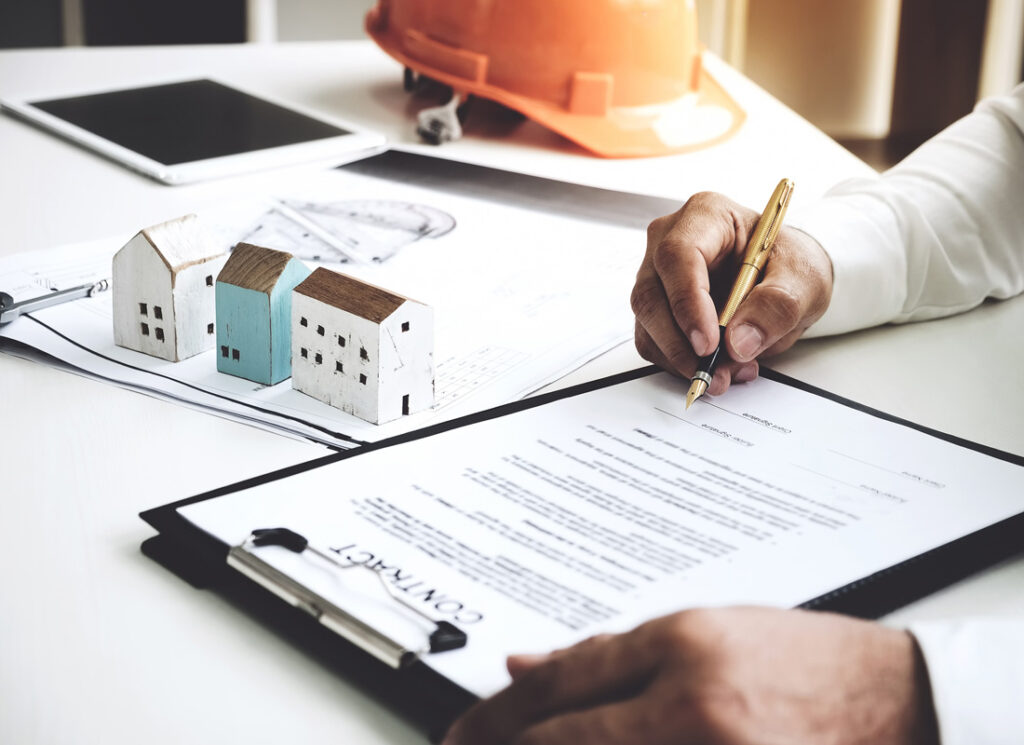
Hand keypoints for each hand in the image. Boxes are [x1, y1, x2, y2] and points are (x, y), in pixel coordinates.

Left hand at [441, 607, 937, 744]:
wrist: (898, 704)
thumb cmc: (804, 662)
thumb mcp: (703, 633)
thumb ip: (609, 653)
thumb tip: (524, 666)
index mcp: (682, 646)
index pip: (561, 683)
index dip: (496, 714)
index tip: (462, 731)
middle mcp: (693, 707)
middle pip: (562, 738)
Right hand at [631, 192, 832, 394]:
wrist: (786, 279)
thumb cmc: (790, 264)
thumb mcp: (804, 280)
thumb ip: (777, 306)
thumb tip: (739, 340)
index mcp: (706, 216)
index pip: (678, 256)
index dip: (687, 302)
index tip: (708, 344)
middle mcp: (669, 241)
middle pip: (651, 294)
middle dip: (680, 343)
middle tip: (715, 373)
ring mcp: (657, 275)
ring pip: (648, 323)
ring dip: (683, 359)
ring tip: (729, 372)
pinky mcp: (657, 307)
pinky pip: (654, 342)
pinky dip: (681, 363)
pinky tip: (720, 366)